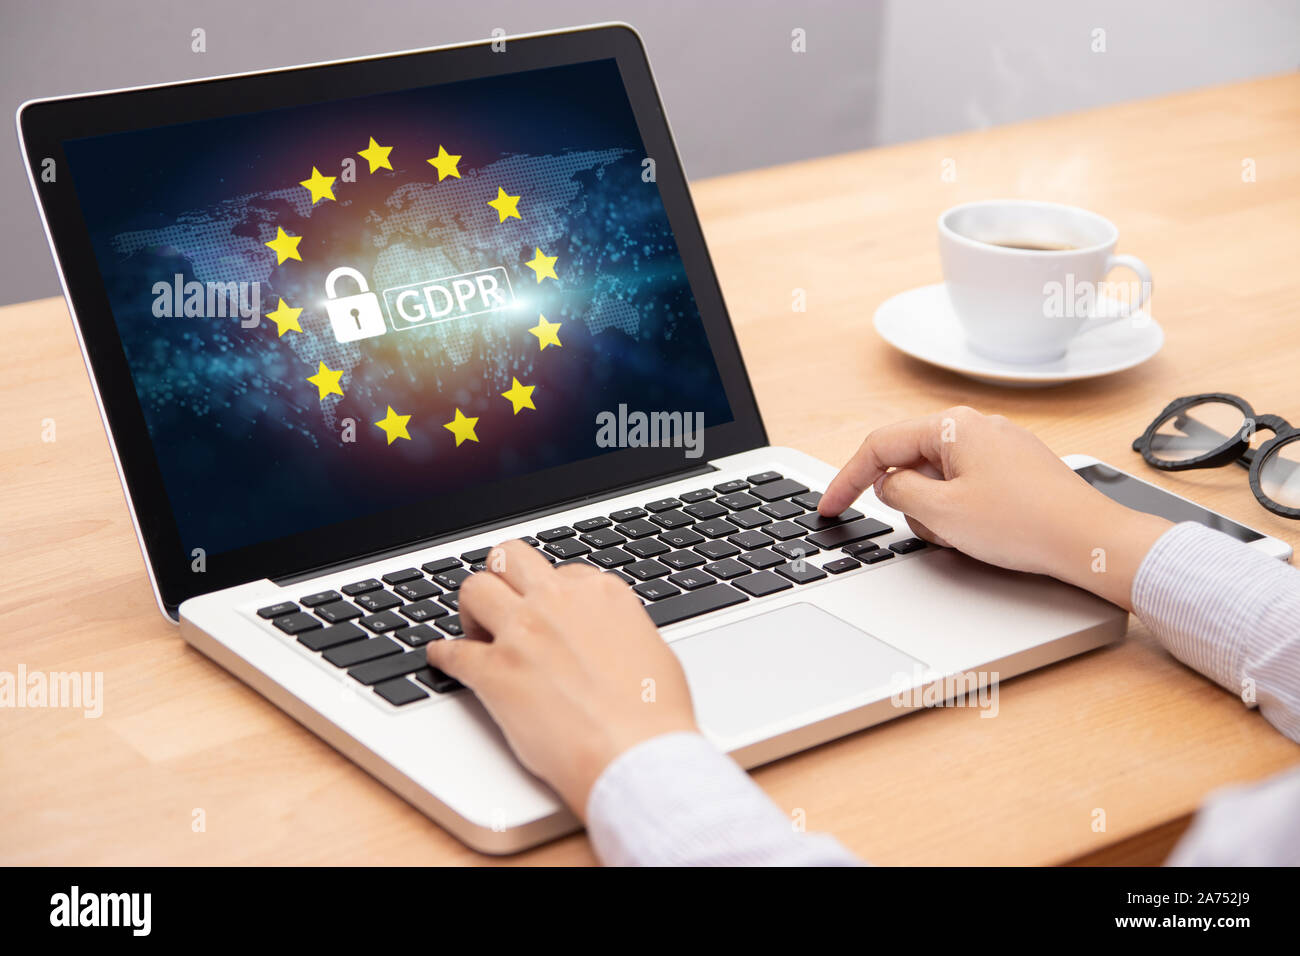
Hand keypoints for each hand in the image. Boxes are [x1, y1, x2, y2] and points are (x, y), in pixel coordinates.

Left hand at [425, 540, 697, 817]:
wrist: (634, 755)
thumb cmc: (654, 715)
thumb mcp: (653, 651)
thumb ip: (620, 631)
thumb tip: (609, 637)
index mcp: (600, 595)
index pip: (563, 571)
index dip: (552, 594)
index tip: (548, 613)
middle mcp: (558, 602)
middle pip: (510, 558)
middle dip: (502, 577)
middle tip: (502, 604)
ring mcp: (522, 633)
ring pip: (474, 588)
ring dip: (471, 610)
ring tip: (476, 632)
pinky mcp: (494, 672)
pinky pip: (452, 651)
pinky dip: (443, 656)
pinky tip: (443, 660)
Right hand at [818, 406, 1170, 609]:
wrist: (1090, 542)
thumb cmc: (1025, 523)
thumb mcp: (941, 512)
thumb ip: (898, 493)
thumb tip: (888, 485)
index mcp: (953, 425)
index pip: (879, 446)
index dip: (846, 480)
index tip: (830, 507)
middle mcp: (976, 427)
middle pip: (910, 464)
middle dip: (911, 504)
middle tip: (934, 530)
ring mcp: (997, 448)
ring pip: (938, 481)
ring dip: (939, 513)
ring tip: (969, 534)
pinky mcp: (1014, 471)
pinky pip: (966, 489)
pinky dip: (962, 514)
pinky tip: (987, 534)